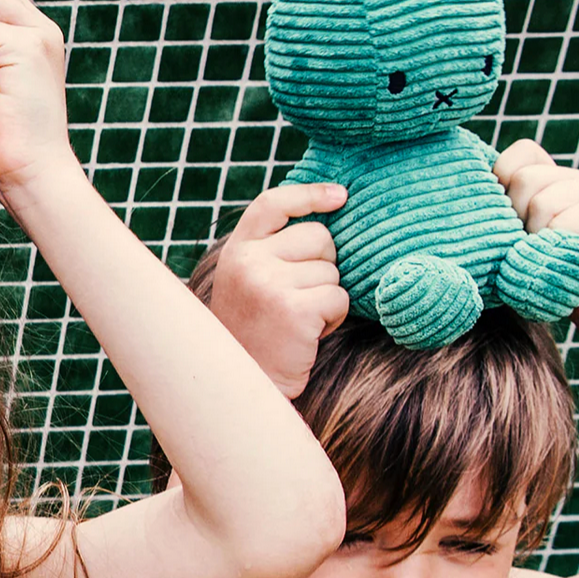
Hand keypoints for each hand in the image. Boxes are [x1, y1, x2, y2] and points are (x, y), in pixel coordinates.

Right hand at [210, 184, 348, 397]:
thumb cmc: (255, 329)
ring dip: (327, 296)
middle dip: (323, 264)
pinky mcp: (293, 310)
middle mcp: (248, 261)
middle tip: (301, 294)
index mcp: (238, 249)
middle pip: (319, 236)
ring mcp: (269, 284)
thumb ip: (272, 249)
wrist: (242, 382)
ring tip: (300, 318)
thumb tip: (326, 216)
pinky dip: (333, 317)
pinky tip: (309, 332)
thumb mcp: (249, 279)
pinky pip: (338, 298)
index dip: (308, 194)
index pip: (273, 204)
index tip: (340, 195)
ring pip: (332, 271)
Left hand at [494, 139, 578, 327]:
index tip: (508, 217)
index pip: (520, 153)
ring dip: (536, 238)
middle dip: (516, 218)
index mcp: (554, 176)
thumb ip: (504, 210)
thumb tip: (467, 195)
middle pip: (524, 179)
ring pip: (542, 203)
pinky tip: (565, 260)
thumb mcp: (518, 236)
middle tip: (531, 245)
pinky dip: (554, 248)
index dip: (503, 181)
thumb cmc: (548, 273)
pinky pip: (563, 224)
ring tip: (549, 254)